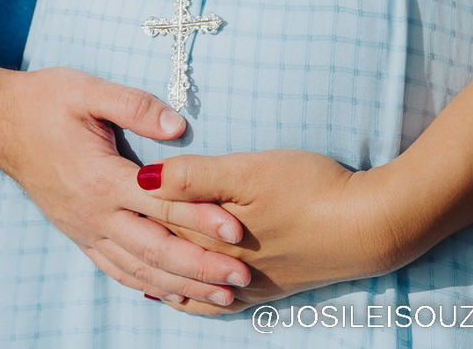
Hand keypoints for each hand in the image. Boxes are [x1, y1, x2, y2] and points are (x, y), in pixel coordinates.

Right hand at [0, 68, 252, 307]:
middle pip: (157, 250)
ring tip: (222, 297)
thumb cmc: (45, 100)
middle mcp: (95, 214)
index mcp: (101, 178)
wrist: (0, 123)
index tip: (237, 231)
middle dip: (202, 269)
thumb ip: (135, 105)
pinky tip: (173, 294)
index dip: (202, 218)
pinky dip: (148, 286)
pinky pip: (118, 270)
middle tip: (243, 278)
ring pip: (140, 269)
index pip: (162, 204)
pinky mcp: (80, 235)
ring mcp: (86, 230)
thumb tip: (179, 126)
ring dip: (182, 286)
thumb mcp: (88, 90)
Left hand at [132, 149, 401, 314]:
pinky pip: (219, 301)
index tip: (105, 186)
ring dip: (163, 275)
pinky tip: (183, 297)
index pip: (160, 219)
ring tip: (132, 271)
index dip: (133, 202)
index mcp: (212, 231)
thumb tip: (142, 179)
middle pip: (172, 251)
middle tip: (108, 228)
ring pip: (191, 281)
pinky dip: (195, 299)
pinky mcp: (270, 288)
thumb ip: (194, 177)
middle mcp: (224, 264)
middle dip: (141, 241)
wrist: (367, 226)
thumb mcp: (249, 171)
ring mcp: (248, 281)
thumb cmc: (309, 187)